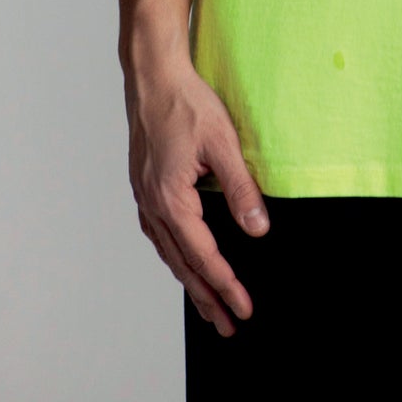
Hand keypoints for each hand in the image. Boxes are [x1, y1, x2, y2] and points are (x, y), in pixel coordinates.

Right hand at [124, 59, 270, 336]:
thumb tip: (258, 229)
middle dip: (207, 297)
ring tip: (209, 305)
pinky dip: (174, 255)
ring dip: (190, 281)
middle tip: (227, 326)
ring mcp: (144, 196)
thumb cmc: (187, 103)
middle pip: (182, 265)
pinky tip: (184, 260)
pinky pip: (159, 234)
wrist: (153, 76)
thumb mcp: (224, 144)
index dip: (226, 286)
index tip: (243, 309)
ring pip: (168, 253)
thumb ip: (241, 189)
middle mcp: (152, 204)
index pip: (204, 256)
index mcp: (171, 199)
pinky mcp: (143, 186)